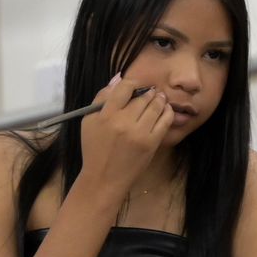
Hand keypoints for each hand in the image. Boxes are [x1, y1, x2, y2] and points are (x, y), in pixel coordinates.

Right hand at [78, 73, 171, 192]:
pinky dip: (167, 112)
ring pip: (155, 107)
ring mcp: (140, 133)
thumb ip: (102, 98)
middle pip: (143, 97)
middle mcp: (124, 121)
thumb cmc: (94, 148)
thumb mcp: (89, 121)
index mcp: (106, 114)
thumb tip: (118, 78)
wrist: (104, 177)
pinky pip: (165, 121)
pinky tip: (165, 110)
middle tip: (151, 92)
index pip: (125, 88)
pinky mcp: (152, 143)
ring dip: (159, 99)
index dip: (132, 83)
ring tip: (159, 98)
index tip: (135, 86)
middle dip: (148, 92)